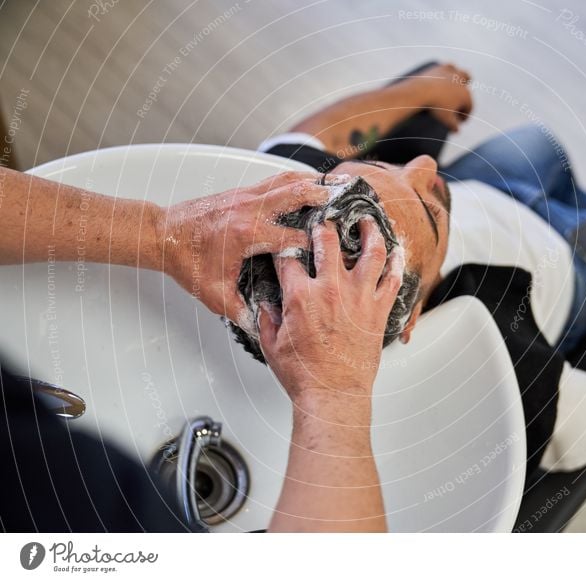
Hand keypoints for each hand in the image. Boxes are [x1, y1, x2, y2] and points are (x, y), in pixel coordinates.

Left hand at [160, 171, 328, 327]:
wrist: (162, 235)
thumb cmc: (185, 261)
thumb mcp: (213, 294)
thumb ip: (240, 311)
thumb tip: (261, 326)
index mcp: (247, 234)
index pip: (293, 238)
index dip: (314, 247)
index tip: (330, 253)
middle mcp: (250, 210)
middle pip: (296, 194)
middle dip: (322, 195)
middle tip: (346, 197)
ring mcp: (246, 197)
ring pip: (286, 180)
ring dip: (311, 181)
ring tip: (335, 182)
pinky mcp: (241, 192)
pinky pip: (275, 180)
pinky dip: (294, 180)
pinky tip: (306, 182)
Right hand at [258, 218, 403, 399]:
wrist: (333, 395)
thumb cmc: (305, 375)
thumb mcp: (272, 345)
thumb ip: (267, 319)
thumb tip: (266, 306)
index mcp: (300, 296)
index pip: (289, 257)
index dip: (285, 246)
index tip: (287, 242)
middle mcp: (331, 290)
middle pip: (328, 241)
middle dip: (324, 225)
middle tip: (325, 219)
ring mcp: (359, 297)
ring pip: (370, 251)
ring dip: (370, 231)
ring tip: (369, 220)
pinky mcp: (378, 310)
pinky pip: (393, 279)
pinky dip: (397, 262)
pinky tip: (398, 250)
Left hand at [409, 63, 472, 130]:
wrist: (421, 91)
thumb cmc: (434, 107)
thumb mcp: (445, 120)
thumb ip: (453, 125)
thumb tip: (457, 131)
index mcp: (466, 96)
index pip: (469, 107)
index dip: (465, 115)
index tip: (460, 121)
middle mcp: (462, 84)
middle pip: (468, 91)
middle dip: (465, 97)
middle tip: (459, 104)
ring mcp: (453, 75)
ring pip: (463, 74)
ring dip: (461, 80)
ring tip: (456, 86)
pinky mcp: (442, 68)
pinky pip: (449, 67)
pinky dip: (449, 71)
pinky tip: (443, 77)